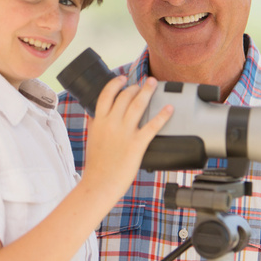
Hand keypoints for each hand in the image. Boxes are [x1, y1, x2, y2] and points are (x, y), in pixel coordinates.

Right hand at [84, 76, 172, 198]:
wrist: (100, 183)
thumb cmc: (96, 164)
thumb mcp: (91, 138)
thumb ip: (94, 124)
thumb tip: (94, 114)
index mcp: (99, 121)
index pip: (107, 94)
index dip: (116, 83)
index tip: (123, 78)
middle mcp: (112, 123)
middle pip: (125, 96)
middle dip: (135, 86)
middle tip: (142, 84)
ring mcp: (125, 132)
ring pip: (138, 105)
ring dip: (148, 91)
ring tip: (154, 83)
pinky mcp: (137, 144)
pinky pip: (152, 125)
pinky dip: (162, 115)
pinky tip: (169, 108)